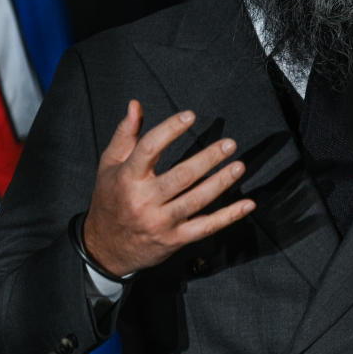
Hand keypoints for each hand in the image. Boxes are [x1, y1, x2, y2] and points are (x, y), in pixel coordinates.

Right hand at [83, 100, 255, 275]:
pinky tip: (248, 204)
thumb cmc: (110, 199)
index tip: (191, 115)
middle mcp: (144, 200)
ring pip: (197, 200)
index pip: (149, 148)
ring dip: (221, 182)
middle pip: (181, 176)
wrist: (104, 248)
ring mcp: (161, 222)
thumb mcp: (109, 165)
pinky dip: (229, 216)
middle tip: (229, 144)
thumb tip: (135, 104)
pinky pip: (206, 227)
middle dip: (208, 159)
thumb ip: (125, 134)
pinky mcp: (175, 239)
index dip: (170, 129)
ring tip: (239, 166)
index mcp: (127, 178)